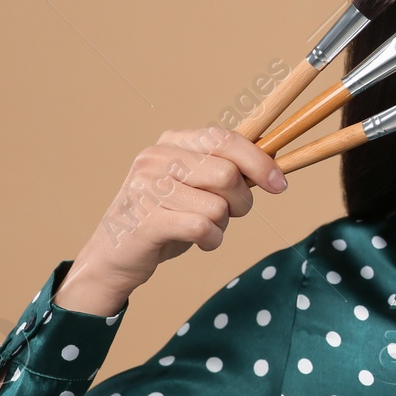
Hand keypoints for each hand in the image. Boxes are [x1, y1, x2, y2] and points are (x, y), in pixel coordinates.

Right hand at [58, 126, 286, 313]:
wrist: (115, 256)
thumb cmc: (166, 218)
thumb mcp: (197, 186)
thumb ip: (227, 171)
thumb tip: (274, 166)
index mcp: (171, 142)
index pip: (224, 138)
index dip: (259, 161)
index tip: (279, 184)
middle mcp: (155, 158)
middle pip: (227, 174)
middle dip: (241, 201)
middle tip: (230, 214)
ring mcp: (146, 188)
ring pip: (217, 206)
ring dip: (221, 225)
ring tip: (202, 228)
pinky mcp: (145, 220)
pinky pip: (202, 227)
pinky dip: (211, 240)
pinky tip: (199, 242)